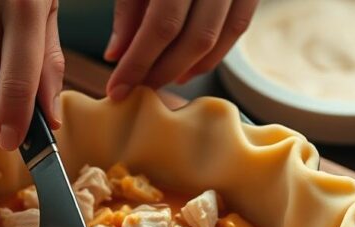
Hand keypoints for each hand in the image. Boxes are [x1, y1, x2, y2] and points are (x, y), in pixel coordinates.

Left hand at [104, 0, 258, 98]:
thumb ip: (128, 6)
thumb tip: (116, 55)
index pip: (161, 24)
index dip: (138, 63)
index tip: (116, 89)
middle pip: (193, 37)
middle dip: (162, 71)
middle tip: (136, 88)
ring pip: (218, 37)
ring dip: (187, 68)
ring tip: (159, 81)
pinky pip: (238, 26)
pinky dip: (214, 54)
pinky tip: (189, 67)